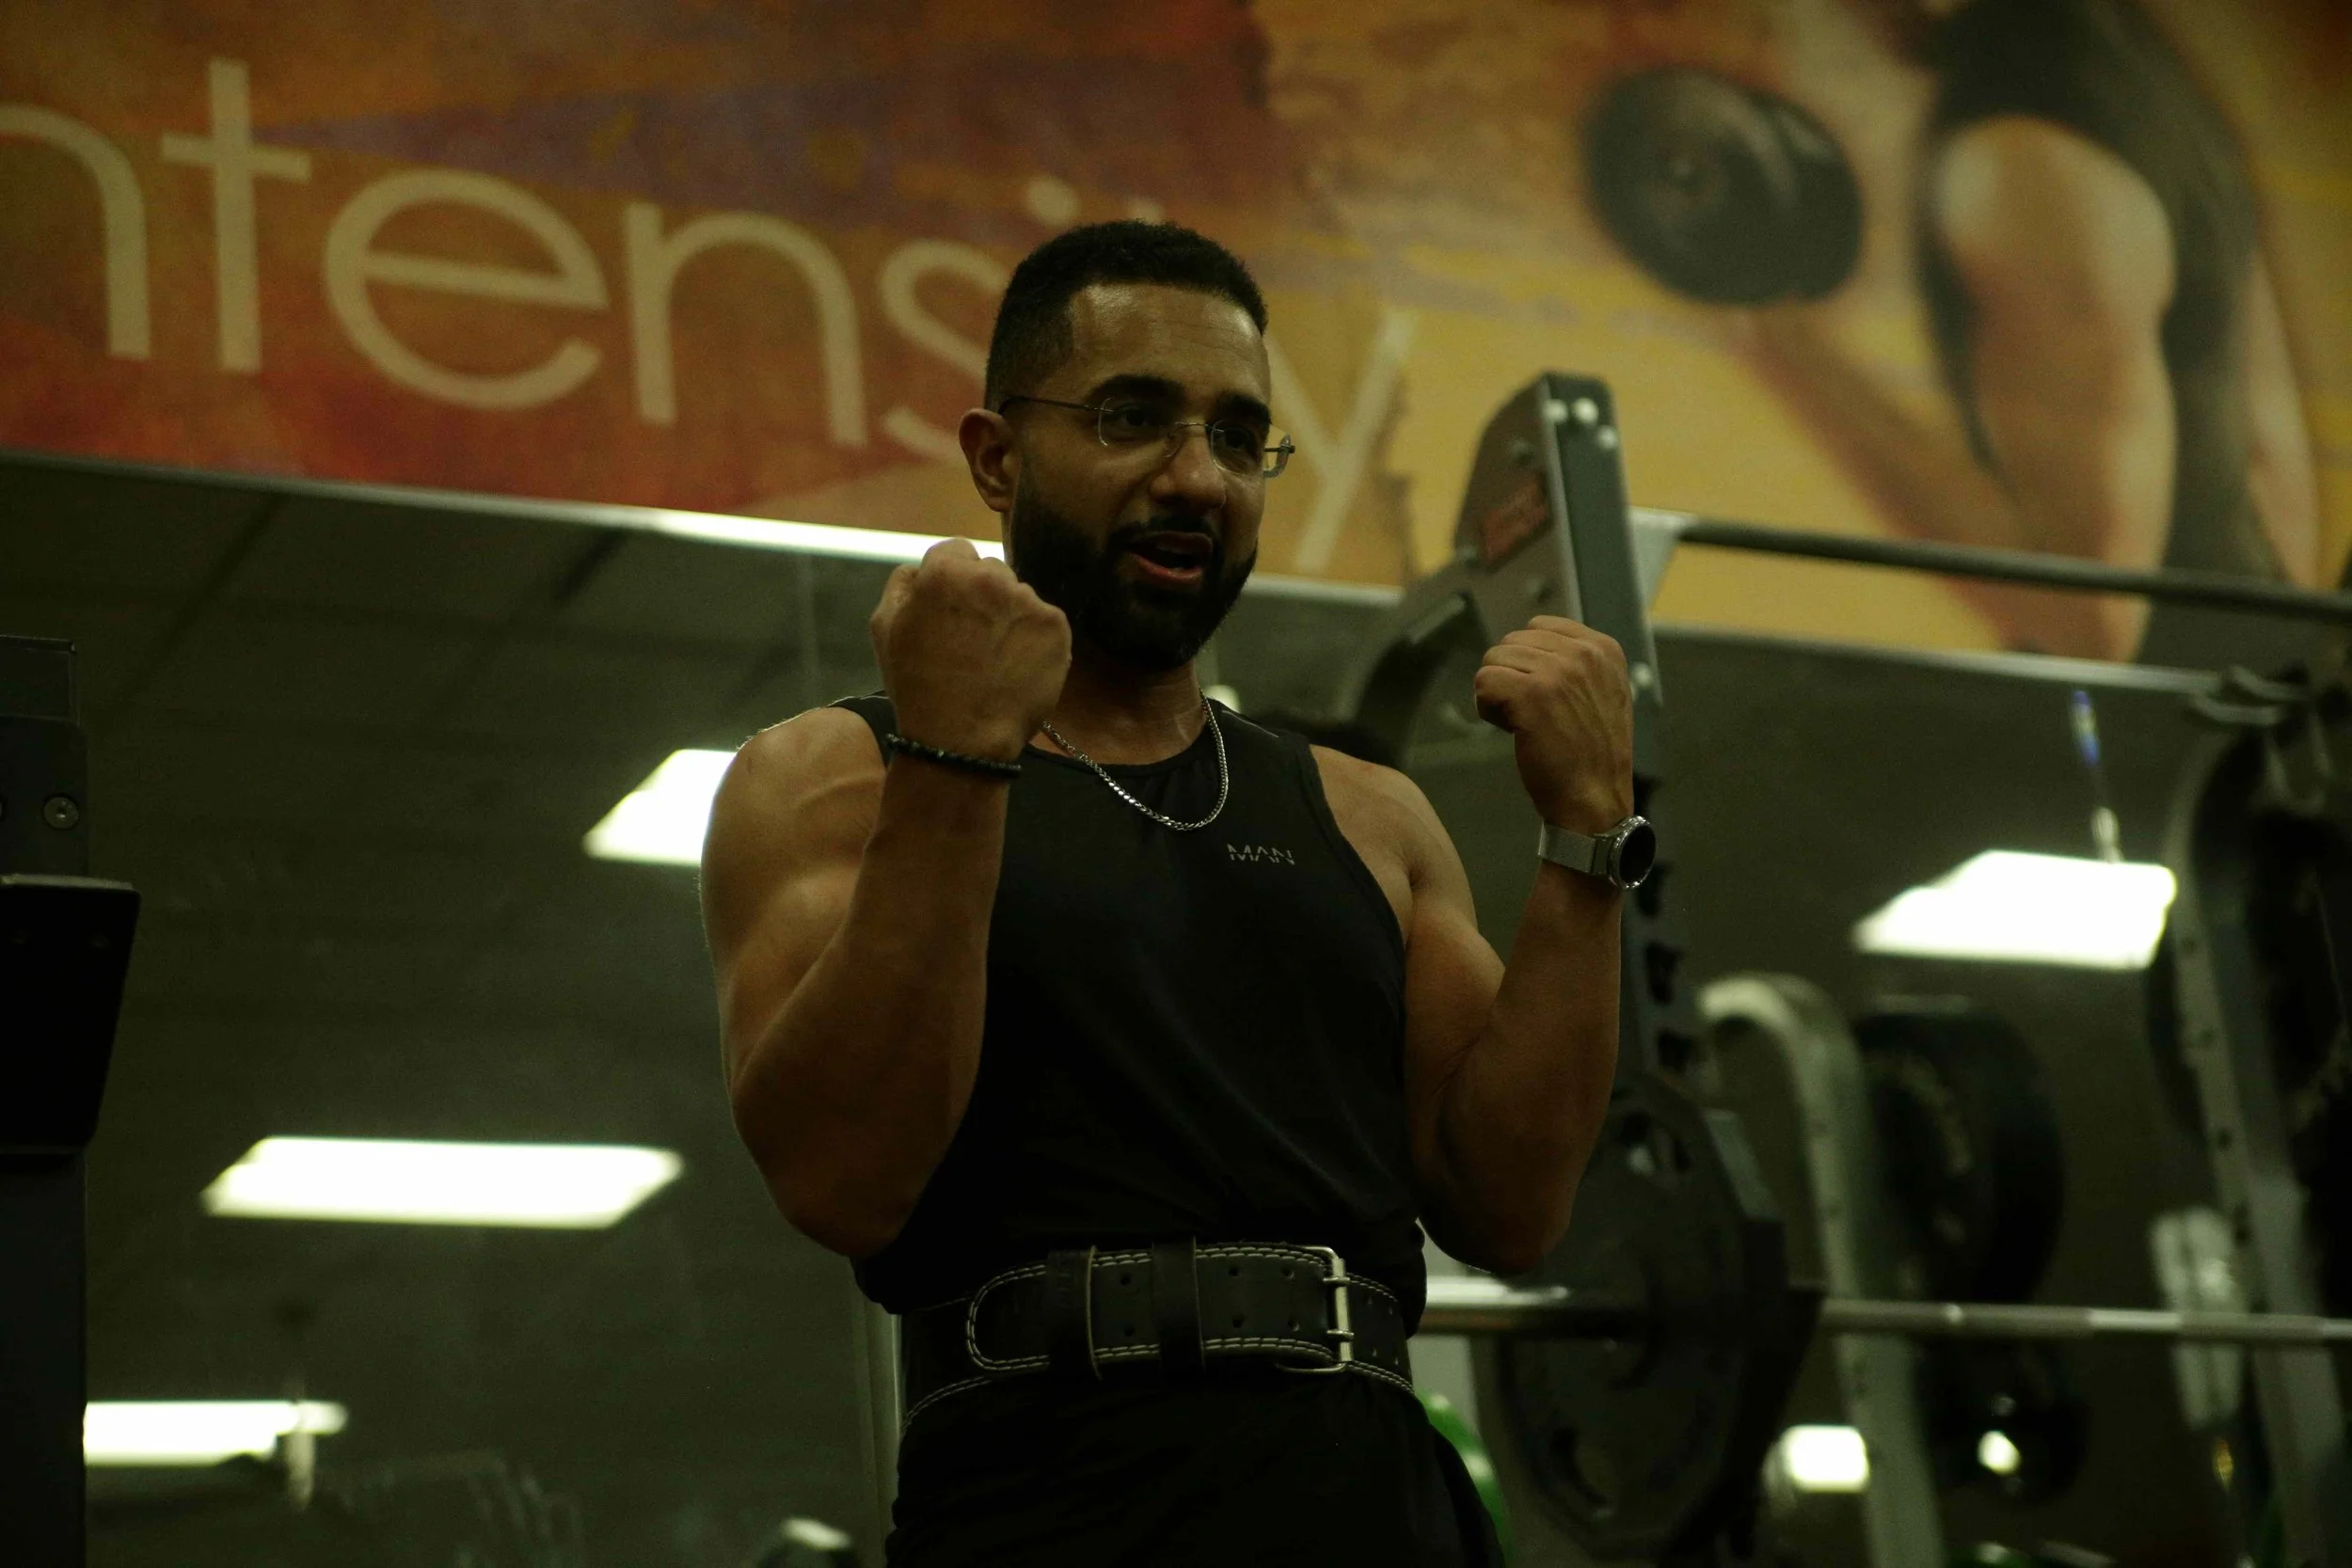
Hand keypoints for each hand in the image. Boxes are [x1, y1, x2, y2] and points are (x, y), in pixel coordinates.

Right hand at [868, 540, 1070, 761]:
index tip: (950, 610)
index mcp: (946, 572)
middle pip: (991, 571)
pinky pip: (1044, 621)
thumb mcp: (885, 628)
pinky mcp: (1057, 627)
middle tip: (972, 638)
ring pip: (1019, 596)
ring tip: (994, 658)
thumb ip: (903, 583)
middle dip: (982, 595)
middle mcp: (992, 577)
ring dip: (1010, 616)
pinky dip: (1034, 638)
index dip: (950, 581)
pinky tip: (1016, 666)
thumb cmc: (917, 686)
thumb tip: (923, 567)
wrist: (961, 741)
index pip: (955, 551)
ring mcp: (1029, 602)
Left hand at [1473, 615, 1633, 832]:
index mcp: (1604, 648)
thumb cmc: (1591, 754)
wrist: (1595, 799)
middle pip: (1511, 642)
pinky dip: (1487, 708)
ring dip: (1498, 693)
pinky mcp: (1531, 694)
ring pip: (1493, 660)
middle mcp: (1584, 653)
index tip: (1545, 695)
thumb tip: (1529, 641)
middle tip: (1534, 714)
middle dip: (1512, 676)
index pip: (1539, 627)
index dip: (1528, 661)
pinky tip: (1511, 730)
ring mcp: (1558, 671)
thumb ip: (1575, 662)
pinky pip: (1483, 682)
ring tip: (1525, 723)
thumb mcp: (1602, 691)